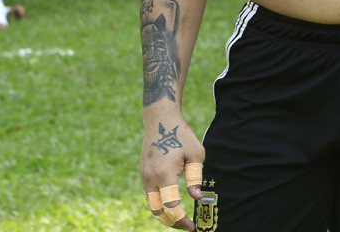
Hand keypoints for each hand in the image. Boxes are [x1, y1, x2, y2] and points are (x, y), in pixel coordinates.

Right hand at [140, 114, 204, 230]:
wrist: (160, 118)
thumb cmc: (181, 134)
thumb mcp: (195, 154)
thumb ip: (195, 177)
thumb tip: (197, 197)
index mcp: (164, 175)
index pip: (171, 206)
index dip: (182, 220)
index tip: (193, 226)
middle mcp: (150, 178)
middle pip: (157, 211)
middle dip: (171, 222)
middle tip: (186, 225)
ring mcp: (144, 176)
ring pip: (151, 205)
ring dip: (164, 214)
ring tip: (179, 218)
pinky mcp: (143, 173)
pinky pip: (149, 195)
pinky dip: (159, 204)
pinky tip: (171, 204)